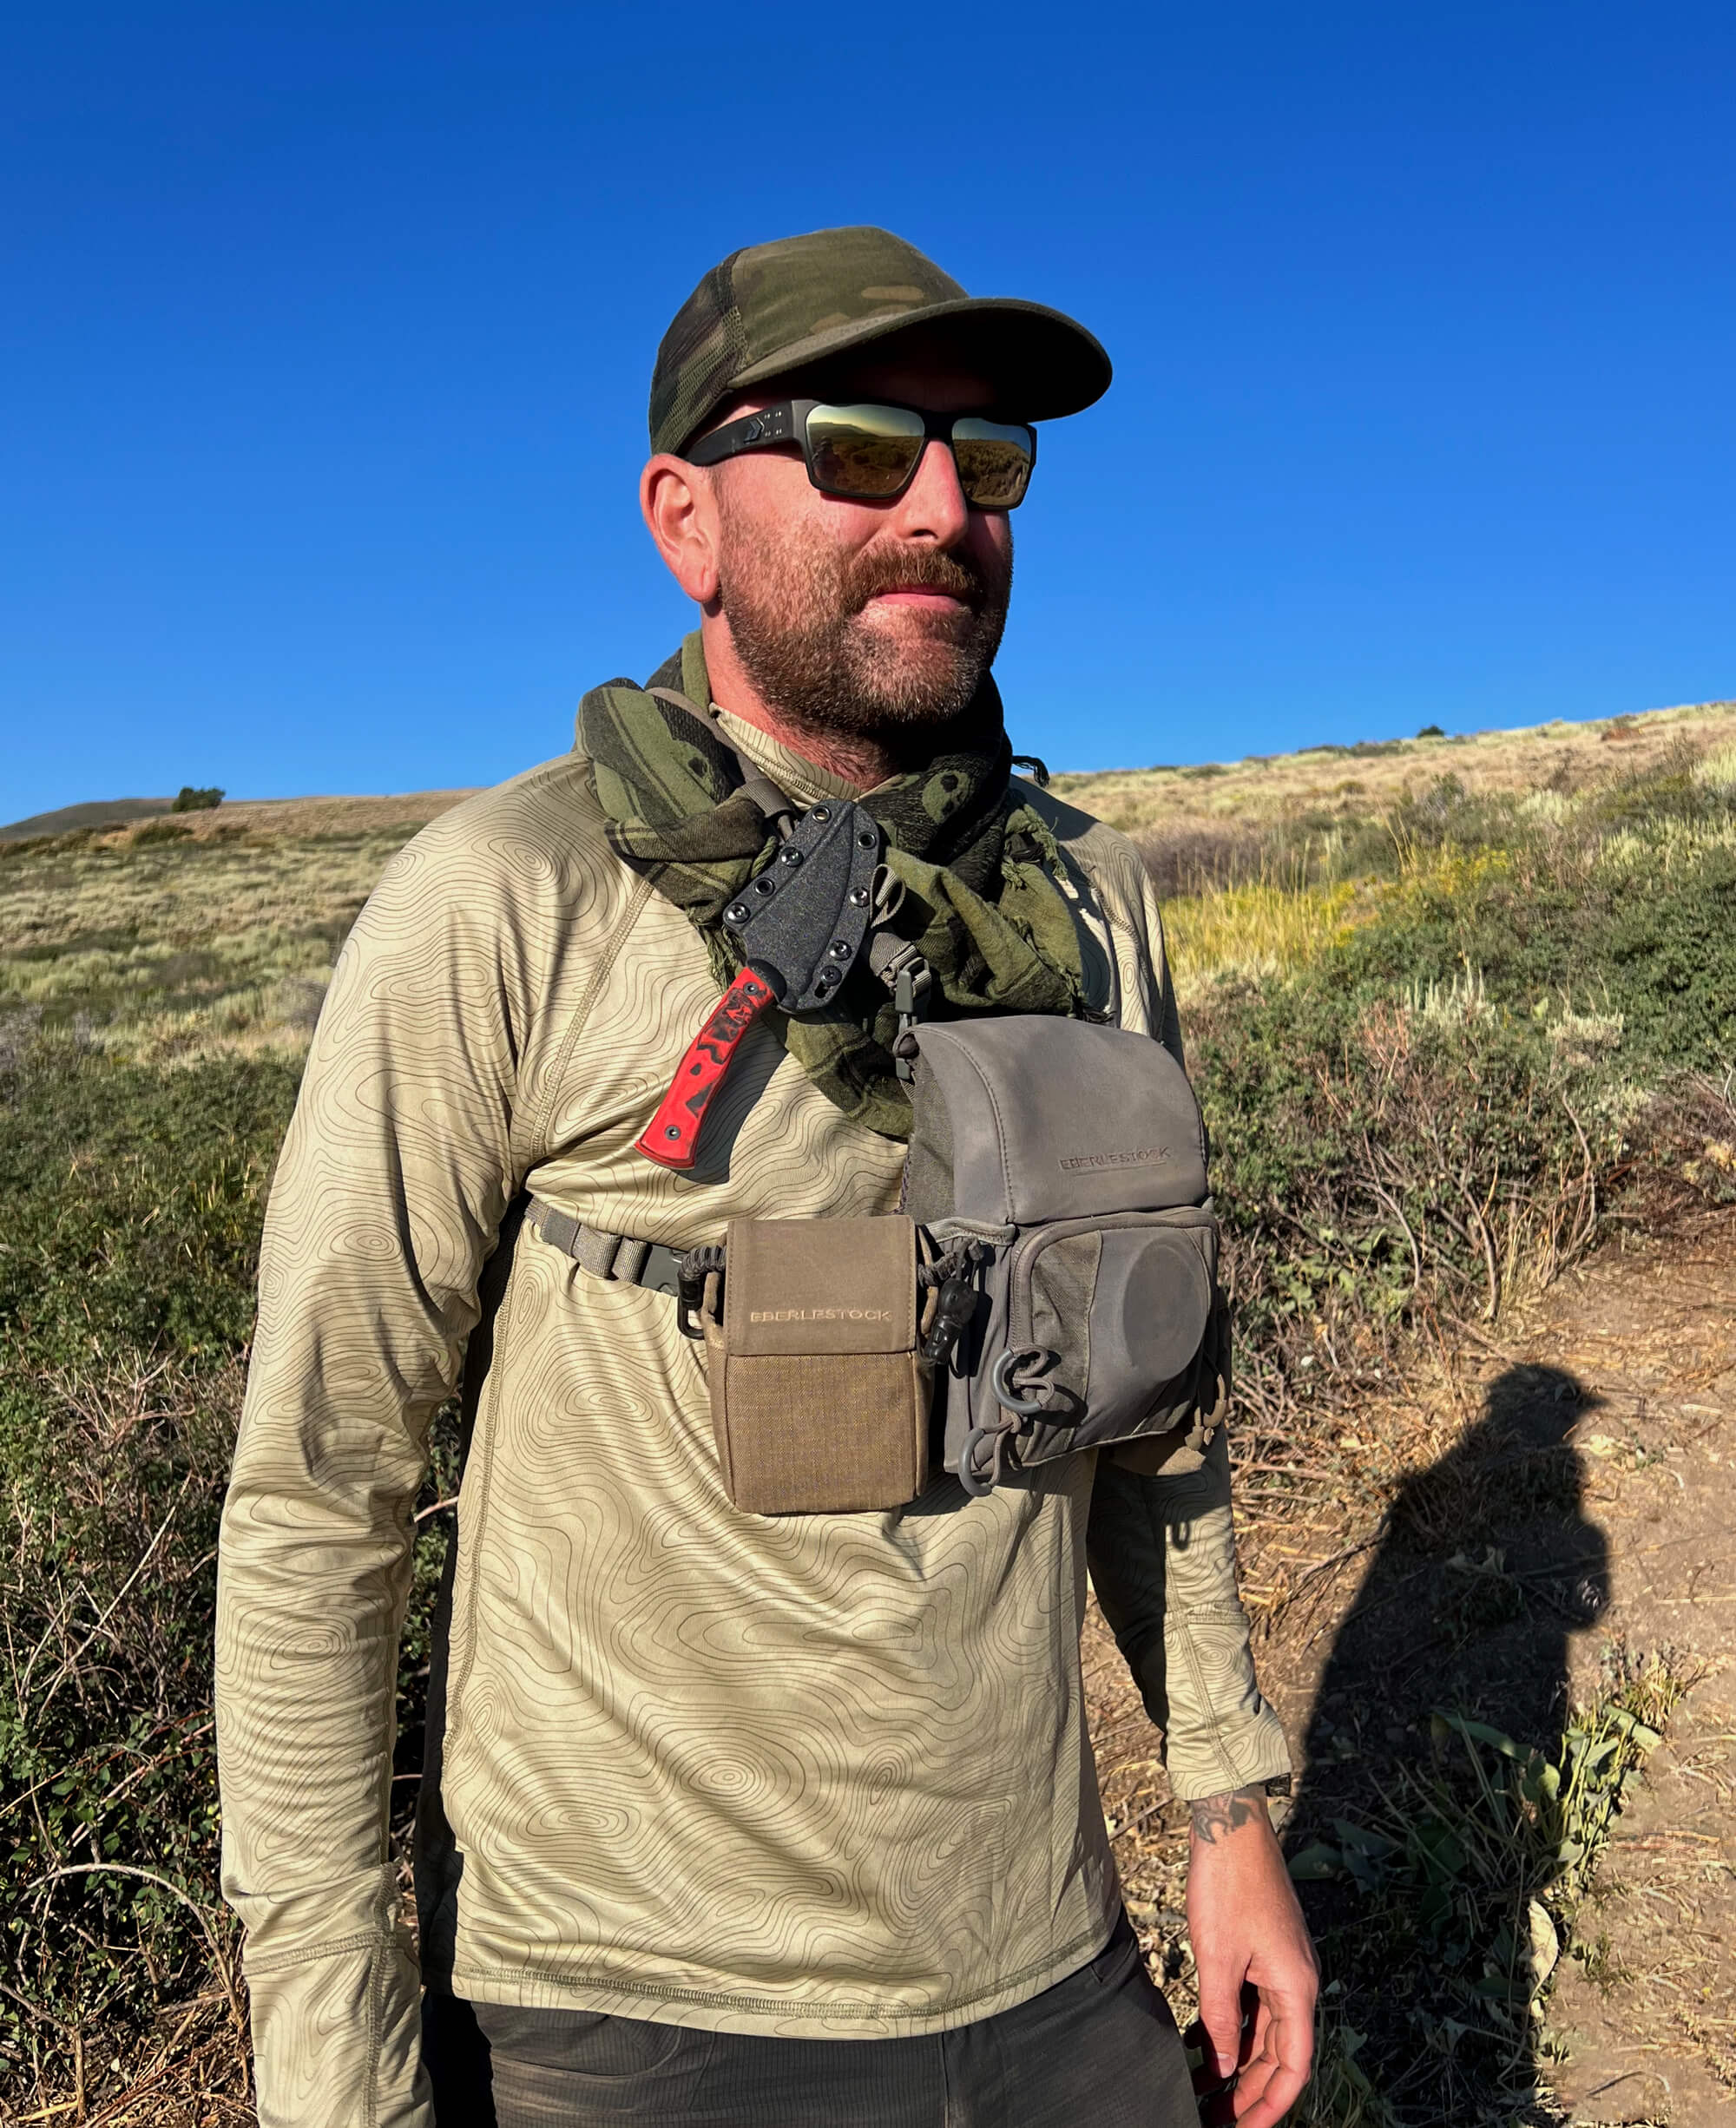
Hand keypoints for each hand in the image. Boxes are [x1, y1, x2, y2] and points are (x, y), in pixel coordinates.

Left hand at [1185, 1786, 1317, 2125]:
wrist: (1230, 1824)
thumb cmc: (1228, 1884)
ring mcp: (1279, 1967)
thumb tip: (1224, 2067)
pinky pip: (1251, 2004)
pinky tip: (1201, 2045)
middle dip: (1250, 2091)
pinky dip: (1230, 2028)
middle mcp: (1296, 1982)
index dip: (1271, 2105)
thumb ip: (1220, 2017)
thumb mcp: (1217, 1957)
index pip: (1293, 2066)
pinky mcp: (1262, 1953)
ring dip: (1237, 2062)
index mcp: (1296, 1988)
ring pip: (1263, 2032)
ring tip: (1204, 2091)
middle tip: (1216, 2119)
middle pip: (1278, 2054)